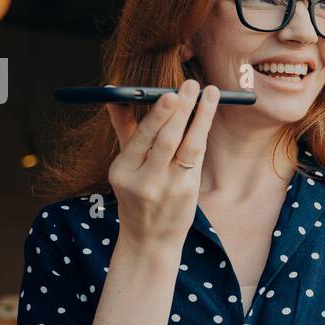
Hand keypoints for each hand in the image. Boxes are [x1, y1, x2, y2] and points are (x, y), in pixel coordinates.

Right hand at [105, 79, 218, 254]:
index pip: (141, 138)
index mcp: (122, 172)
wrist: (149, 240)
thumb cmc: (136, 195)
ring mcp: (169, 188)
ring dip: (201, 117)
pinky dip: (202, 133)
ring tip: (210, 93)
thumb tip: (114, 95)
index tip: (170, 94)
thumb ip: (123, 129)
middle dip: (181, 110)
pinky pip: (197, 158)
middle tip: (191, 85)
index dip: (158, 116)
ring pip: (189, 147)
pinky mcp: (188, 193)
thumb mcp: (124, 166)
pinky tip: (206, 114)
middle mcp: (145, 181)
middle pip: (167, 140)